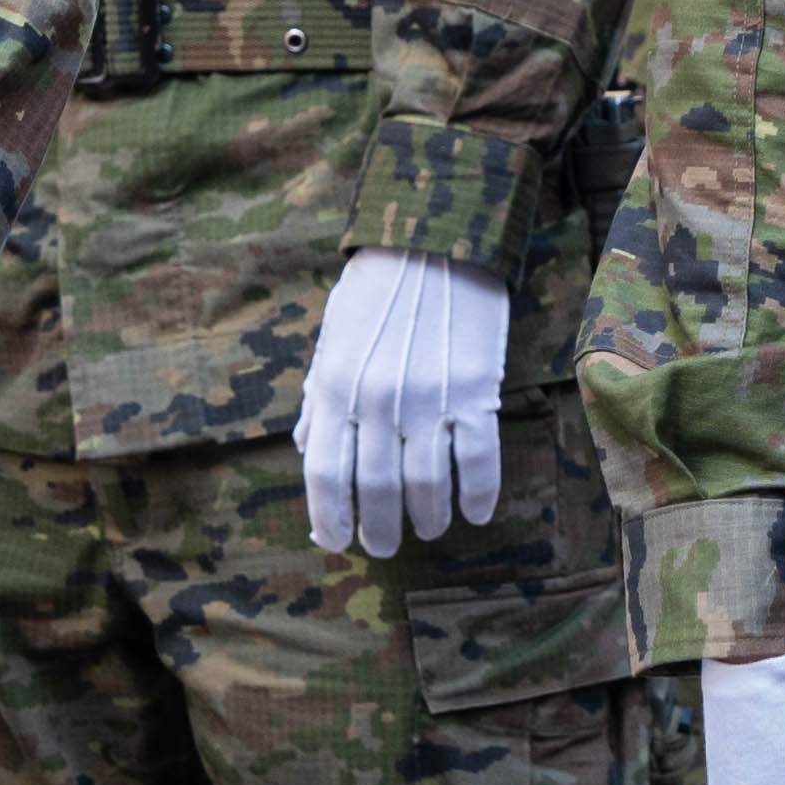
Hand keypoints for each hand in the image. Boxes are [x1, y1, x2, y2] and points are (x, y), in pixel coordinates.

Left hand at [293, 250, 516, 556]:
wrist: (437, 239)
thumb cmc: (378, 289)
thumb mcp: (332, 338)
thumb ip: (319, 398)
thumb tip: (306, 450)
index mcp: (335, 387)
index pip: (324, 474)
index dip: (329, 517)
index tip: (337, 540)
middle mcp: (377, 401)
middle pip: (375, 490)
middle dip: (379, 529)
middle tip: (384, 546)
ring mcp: (428, 400)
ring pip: (426, 486)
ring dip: (427, 519)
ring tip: (428, 529)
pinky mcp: (475, 392)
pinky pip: (478, 462)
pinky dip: (476, 496)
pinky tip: (473, 512)